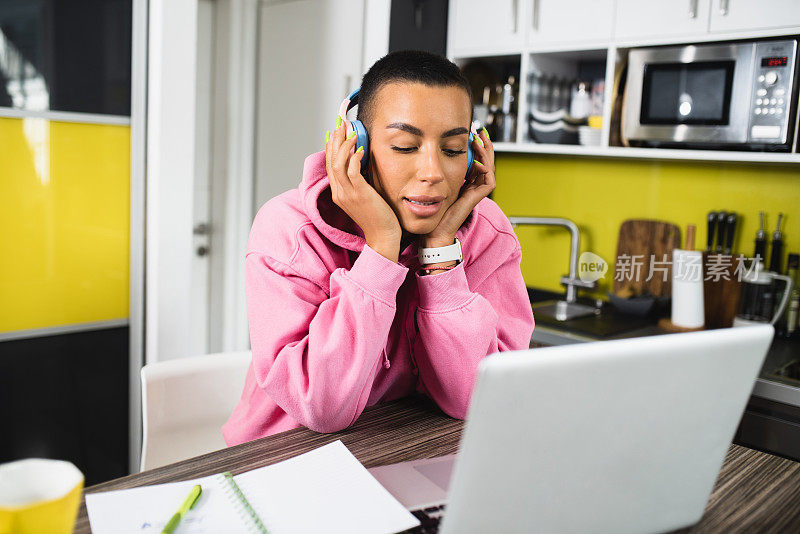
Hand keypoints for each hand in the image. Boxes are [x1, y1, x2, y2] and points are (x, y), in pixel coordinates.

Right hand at [325, 116, 401, 261]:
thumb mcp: (365, 195)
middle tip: (341, 123)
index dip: (332, 146)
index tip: (338, 131)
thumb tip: (362, 161)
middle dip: (336, 140)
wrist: (383, 236)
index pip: (330, 164)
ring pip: (337, 164)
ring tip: (352, 132)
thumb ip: (360, 180)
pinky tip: (361, 149)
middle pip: (331, 160)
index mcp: (339, 192)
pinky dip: (354, 158)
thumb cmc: (379, 217)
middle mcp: (339, 192)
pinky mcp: (358, 195)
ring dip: (344, 145)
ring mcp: (347, 194)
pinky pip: (351, 172)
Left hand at [422, 127, 495, 248]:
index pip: (475, 159)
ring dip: (486, 152)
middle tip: (478, 130)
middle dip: (483, 144)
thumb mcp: (433, 183)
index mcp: (465, 181)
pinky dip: (486, 169)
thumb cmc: (430, 210)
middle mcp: (473, 185)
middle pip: (485, 160)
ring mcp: (477, 191)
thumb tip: (428, 151)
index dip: (474, 146)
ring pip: (489, 167)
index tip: (469, 132)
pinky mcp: (478, 197)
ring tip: (478, 139)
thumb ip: (435, 171)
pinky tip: (478, 160)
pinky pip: (489, 180)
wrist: (433, 229)